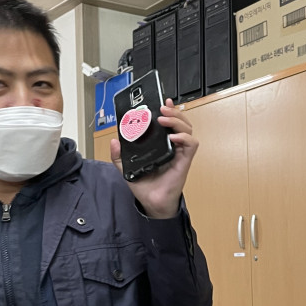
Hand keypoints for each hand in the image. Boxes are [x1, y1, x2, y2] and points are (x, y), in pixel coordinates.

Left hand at [110, 100, 197, 217]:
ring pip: (187, 130)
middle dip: (173, 112)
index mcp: (161, 145)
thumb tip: (114, 142)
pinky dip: (184, 138)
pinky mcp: (184, 161)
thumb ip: (119, 155)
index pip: (169, 123)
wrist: (152, 203)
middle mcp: (172, 147)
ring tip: (165, 118)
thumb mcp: (126, 168)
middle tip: (162, 108)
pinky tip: (173, 137)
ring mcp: (179, 153)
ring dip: (178, 121)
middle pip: (181, 122)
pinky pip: (190, 145)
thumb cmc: (144, 186)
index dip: (169, 111)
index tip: (162, 101)